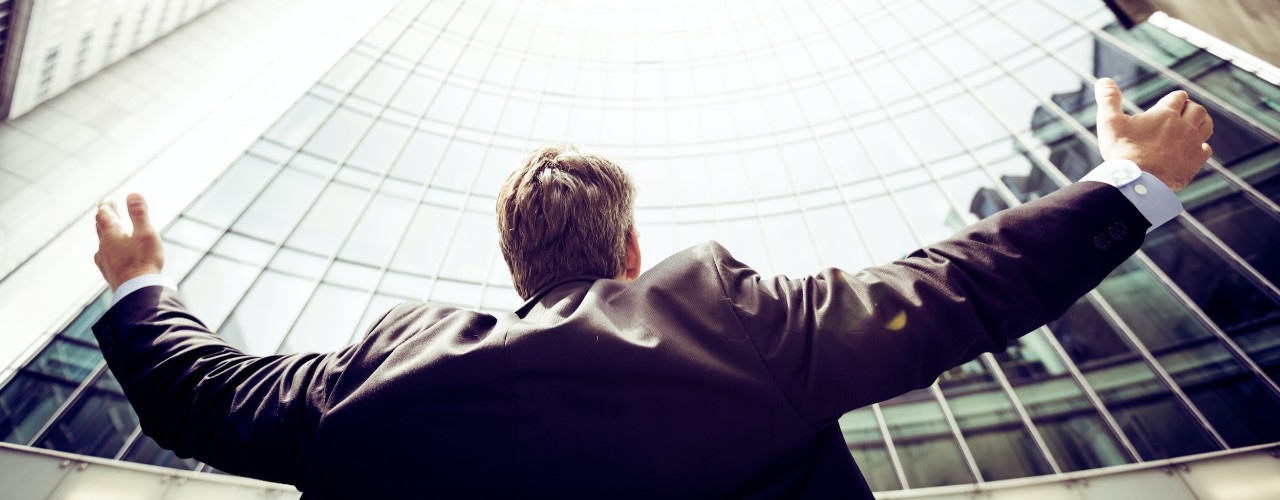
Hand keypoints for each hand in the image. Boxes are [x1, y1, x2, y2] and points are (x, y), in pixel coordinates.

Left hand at [95, 193, 164, 290]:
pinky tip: (109, 255)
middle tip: (110, 210)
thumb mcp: (146, 233)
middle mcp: (103, 246)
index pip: (104, 214)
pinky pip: (104, 257)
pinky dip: (107, 249)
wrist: (137, 291)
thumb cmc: (144, 261)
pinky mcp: (109, 273)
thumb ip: (139, 213)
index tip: (110, 200)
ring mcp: (104, 261)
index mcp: (111, 234)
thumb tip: (132, 193)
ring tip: (111, 230)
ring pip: (101, 242)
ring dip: (106, 233)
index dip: (106, 205)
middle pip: (100, 227)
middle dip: (105, 217)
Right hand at [1094, 78, 1212, 190]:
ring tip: (1192, 125)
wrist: (1137, 182)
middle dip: (1189, 108)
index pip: (1179, 97)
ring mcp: (1192, 144)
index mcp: (1166, 113)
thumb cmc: (1122, 151)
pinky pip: (1206, 149)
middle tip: (1182, 112)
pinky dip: (1202, 146)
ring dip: (1201, 122)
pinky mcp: (1195, 162)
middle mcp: (1185, 126)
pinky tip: (1194, 149)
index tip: (1169, 102)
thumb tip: (1103, 80)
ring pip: (1206, 126)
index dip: (1174, 98)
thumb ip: (1109, 99)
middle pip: (1197, 109)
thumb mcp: (1110, 122)